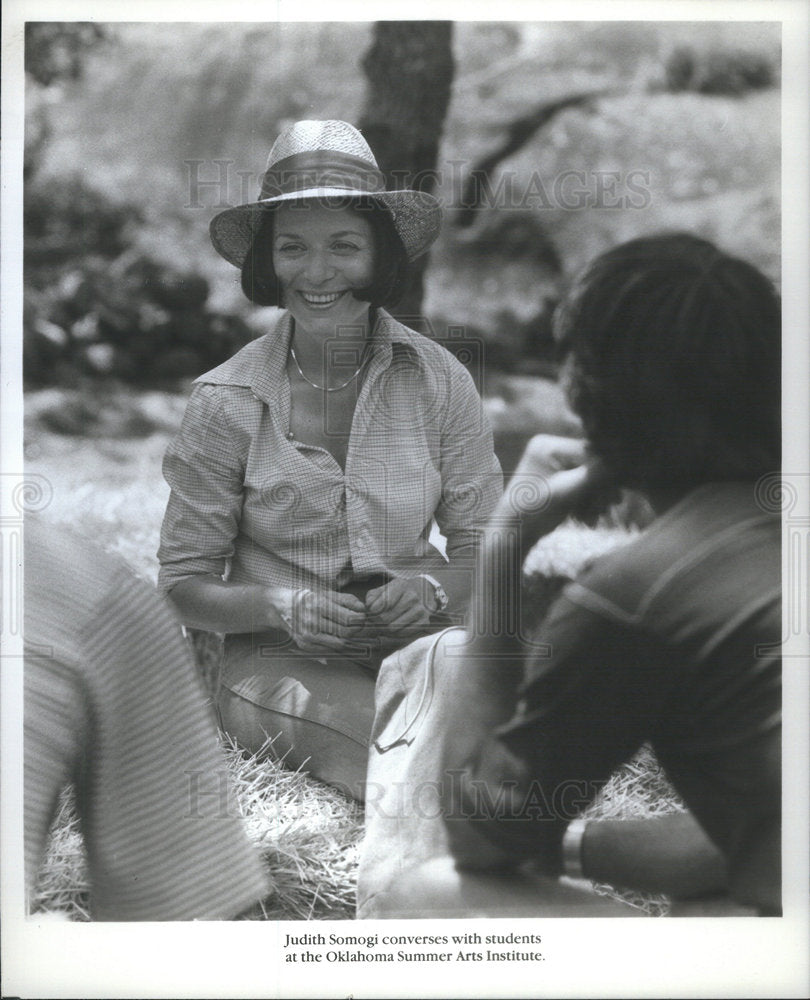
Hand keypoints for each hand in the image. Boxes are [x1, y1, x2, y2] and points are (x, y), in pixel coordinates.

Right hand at [276, 587, 366, 653]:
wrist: (283, 608)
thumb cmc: (308, 599)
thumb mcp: (327, 594)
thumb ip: (347, 600)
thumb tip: (363, 609)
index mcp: (318, 605)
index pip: (348, 619)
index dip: (361, 620)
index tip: (364, 617)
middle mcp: (311, 622)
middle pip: (345, 632)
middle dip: (359, 631)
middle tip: (363, 627)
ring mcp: (307, 636)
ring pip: (339, 644)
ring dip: (350, 639)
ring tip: (354, 633)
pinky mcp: (305, 646)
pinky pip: (329, 650)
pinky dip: (338, 645)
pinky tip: (340, 638)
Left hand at [364, 576, 432, 638]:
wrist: (424, 592)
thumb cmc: (400, 591)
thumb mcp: (386, 587)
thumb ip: (373, 596)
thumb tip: (368, 608)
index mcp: (401, 586)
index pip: (381, 604)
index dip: (372, 611)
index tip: (372, 611)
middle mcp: (412, 597)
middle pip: (385, 618)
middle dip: (377, 621)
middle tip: (377, 619)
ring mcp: (419, 610)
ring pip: (392, 628)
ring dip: (386, 628)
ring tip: (386, 622)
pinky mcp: (424, 622)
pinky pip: (402, 634)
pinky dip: (396, 632)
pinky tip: (396, 625)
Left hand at [494, 434, 613, 544]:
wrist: (514, 535)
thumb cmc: (533, 512)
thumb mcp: (566, 492)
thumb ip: (594, 475)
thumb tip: (623, 460)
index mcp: (547, 445)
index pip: (588, 452)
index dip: (605, 473)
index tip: (614, 497)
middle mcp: (550, 449)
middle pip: (590, 465)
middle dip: (600, 490)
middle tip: (608, 509)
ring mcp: (554, 464)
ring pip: (589, 478)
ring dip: (595, 499)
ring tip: (593, 518)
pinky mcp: (558, 479)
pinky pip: (582, 487)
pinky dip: (587, 503)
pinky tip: (587, 519)